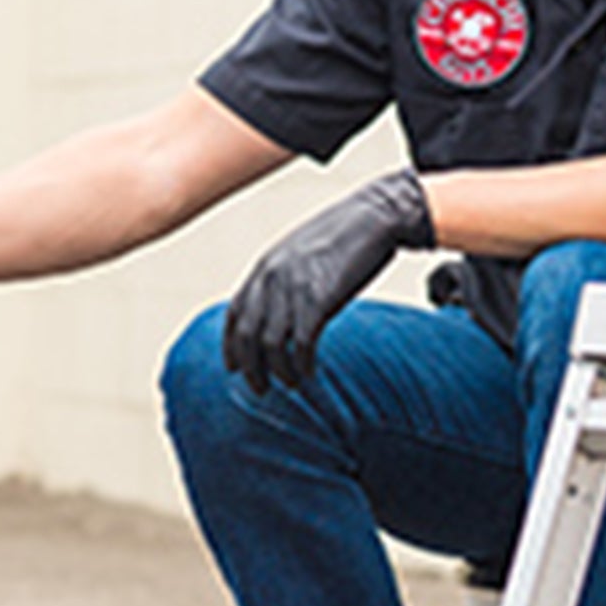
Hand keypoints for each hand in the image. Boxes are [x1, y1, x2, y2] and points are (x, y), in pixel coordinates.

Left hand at [222, 169, 432, 392]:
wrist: (375, 216)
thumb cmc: (343, 234)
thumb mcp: (300, 253)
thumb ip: (283, 278)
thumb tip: (279, 307)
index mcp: (264, 266)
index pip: (235, 313)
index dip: (230, 345)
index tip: (232, 367)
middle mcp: (271, 277)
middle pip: (247, 335)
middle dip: (250, 368)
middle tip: (260, 389)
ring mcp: (293, 287)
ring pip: (271, 344)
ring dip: (279, 371)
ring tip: (291, 384)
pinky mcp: (319, 297)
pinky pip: (301, 343)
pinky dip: (302, 363)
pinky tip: (310, 372)